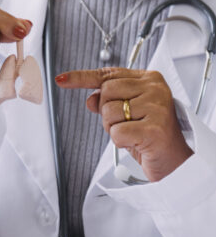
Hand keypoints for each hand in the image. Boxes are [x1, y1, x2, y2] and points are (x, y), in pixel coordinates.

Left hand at [55, 67, 192, 181]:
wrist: (175, 161)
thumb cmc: (150, 134)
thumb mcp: (127, 113)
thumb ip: (109, 101)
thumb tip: (90, 98)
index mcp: (149, 79)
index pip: (107, 75)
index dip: (81, 77)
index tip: (61, 79)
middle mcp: (155, 89)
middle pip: (105, 92)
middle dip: (107, 112)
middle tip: (125, 123)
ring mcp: (156, 107)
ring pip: (108, 113)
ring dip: (113, 128)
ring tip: (133, 133)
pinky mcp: (154, 129)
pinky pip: (116, 132)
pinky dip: (120, 141)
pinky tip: (136, 142)